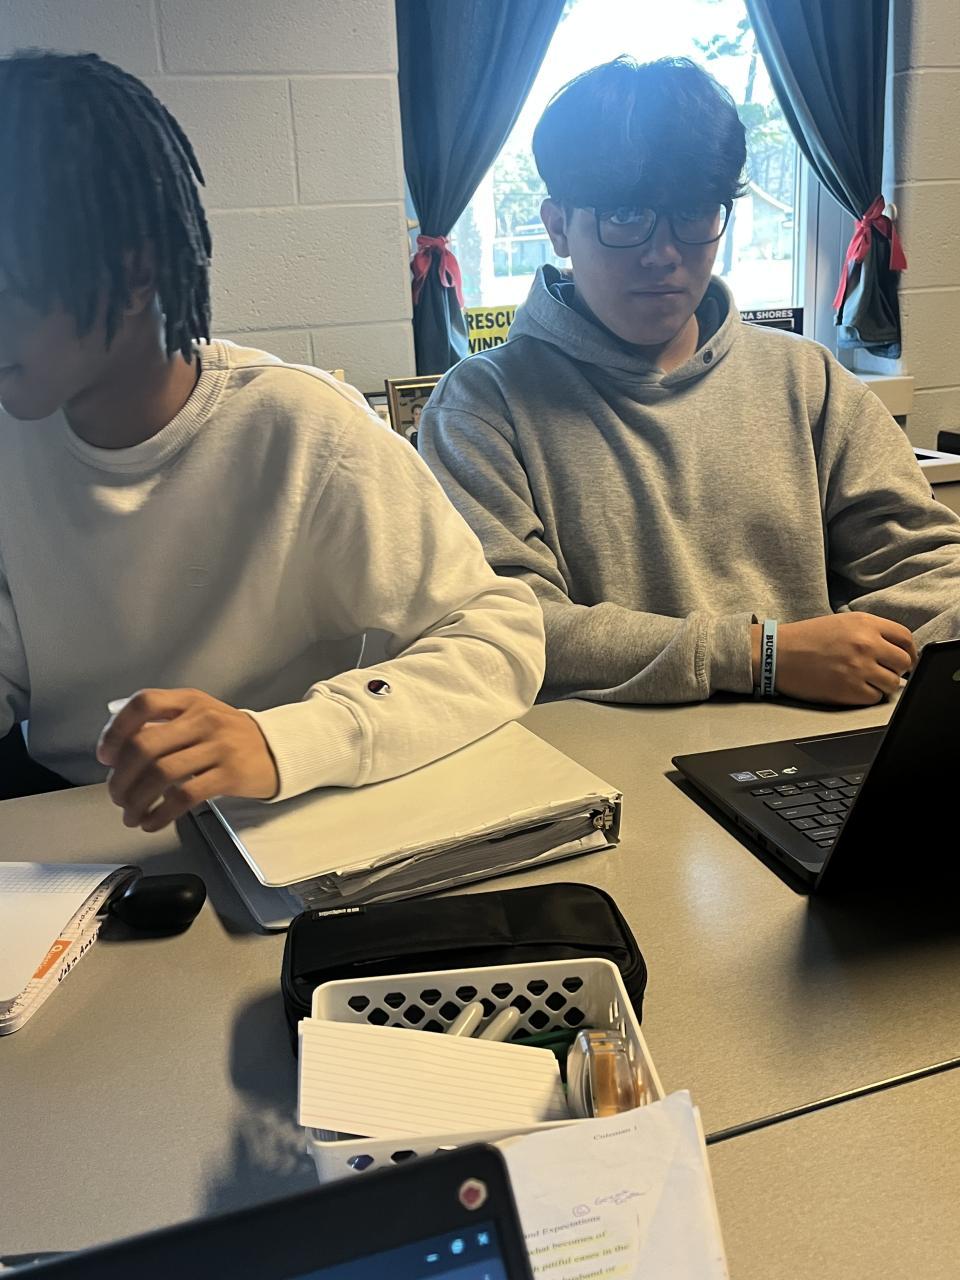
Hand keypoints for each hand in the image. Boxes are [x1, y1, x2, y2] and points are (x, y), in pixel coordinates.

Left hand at [97, 689, 278, 831]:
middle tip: (116, 796)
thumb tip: (118, 755)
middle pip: (145, 745)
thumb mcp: (199, 716)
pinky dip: (160, 814)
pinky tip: (152, 822)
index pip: (143, 704)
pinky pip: (185, 796)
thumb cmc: (230, 737)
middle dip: (121, 778)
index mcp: (190, 701)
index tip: (105, 756)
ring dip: (137, 801)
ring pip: (161, 774)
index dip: (116, 731)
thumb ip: (163, 726)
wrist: (278, 750)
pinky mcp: (230, 774)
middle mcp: (203, 719)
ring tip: (131, 815)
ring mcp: (218, 746)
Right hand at [751, 614, 917, 706]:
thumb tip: (896, 651)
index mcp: (865, 624)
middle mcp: (865, 644)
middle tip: (883, 672)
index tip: (905, 660)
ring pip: (892, 684)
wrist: (776, 653)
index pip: (905, 639)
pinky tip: (852, 688)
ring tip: (864, 681)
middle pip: (903, 663)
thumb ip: (871, 632)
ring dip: (882, 685)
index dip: (908, 652)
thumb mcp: (842, 622)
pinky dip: (867, 696)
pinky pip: (874, 698)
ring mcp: (858, 668)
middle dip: (896, 670)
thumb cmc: (805, 638)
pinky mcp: (848, 689)